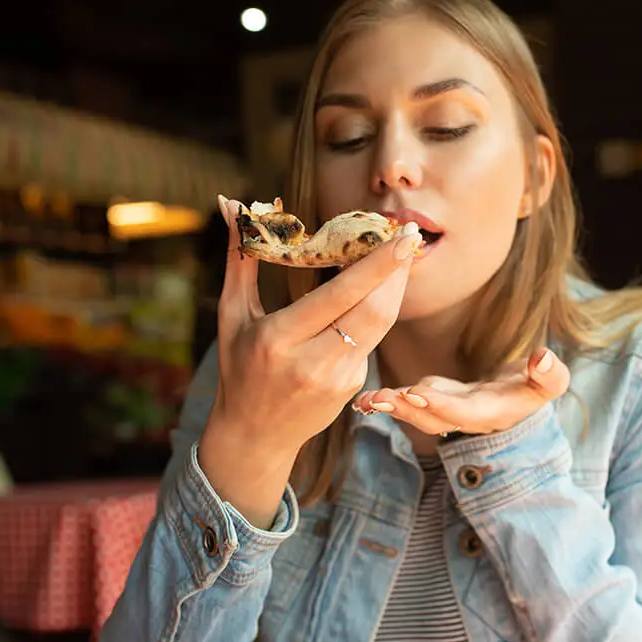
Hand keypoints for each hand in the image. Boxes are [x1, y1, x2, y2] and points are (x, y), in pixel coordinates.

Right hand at [198, 196, 420, 524]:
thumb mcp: (232, 315)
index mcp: (279, 340)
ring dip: (396, 287)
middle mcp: (313, 362)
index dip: (377, 265)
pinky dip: (377, 310)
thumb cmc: (239, 368)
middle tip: (410, 234)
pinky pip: (371, 340)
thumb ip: (240, 259)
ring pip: (382, 324)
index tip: (400, 235)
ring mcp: (339, 379)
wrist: (256, 436)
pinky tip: (379, 289)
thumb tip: (231, 204)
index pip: (340, 295)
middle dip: (398, 270)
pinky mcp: (355, 387)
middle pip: (374, 310)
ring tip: (402, 254)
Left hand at [352, 348, 570, 437]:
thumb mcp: (552, 381)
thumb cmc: (538, 384)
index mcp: (493, 413)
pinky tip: (362, 399)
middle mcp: (466, 417)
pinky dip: (387, 402)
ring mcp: (448, 410)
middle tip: (380, 399)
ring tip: (367, 400)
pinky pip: (409, 403)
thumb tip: (544, 358)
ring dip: (392, 407)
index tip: (418, 392)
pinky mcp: (435, 400)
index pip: (465, 412)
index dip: (442, 405)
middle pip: (433, 420)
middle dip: (407, 410)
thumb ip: (551, 374)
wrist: (522, 395)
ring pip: (417, 414)